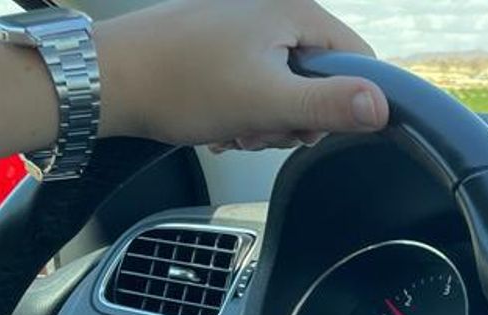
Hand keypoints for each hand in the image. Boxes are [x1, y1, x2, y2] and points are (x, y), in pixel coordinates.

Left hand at [93, 0, 389, 149]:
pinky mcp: (219, 40)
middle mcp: (270, 7)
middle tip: (263, 128)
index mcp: (292, 10)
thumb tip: (382, 106)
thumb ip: (330, 105)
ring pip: (285, 83)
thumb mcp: (267, 103)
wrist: (104, 79)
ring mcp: (242, 22)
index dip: (346, 102)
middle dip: (297, 115)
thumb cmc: (178, 84)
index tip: (312, 127)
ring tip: (235, 126)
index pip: (358, 59)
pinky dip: (243, 107)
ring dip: (267, 117)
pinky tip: (219, 118)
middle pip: (321, 75)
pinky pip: (254, 79)